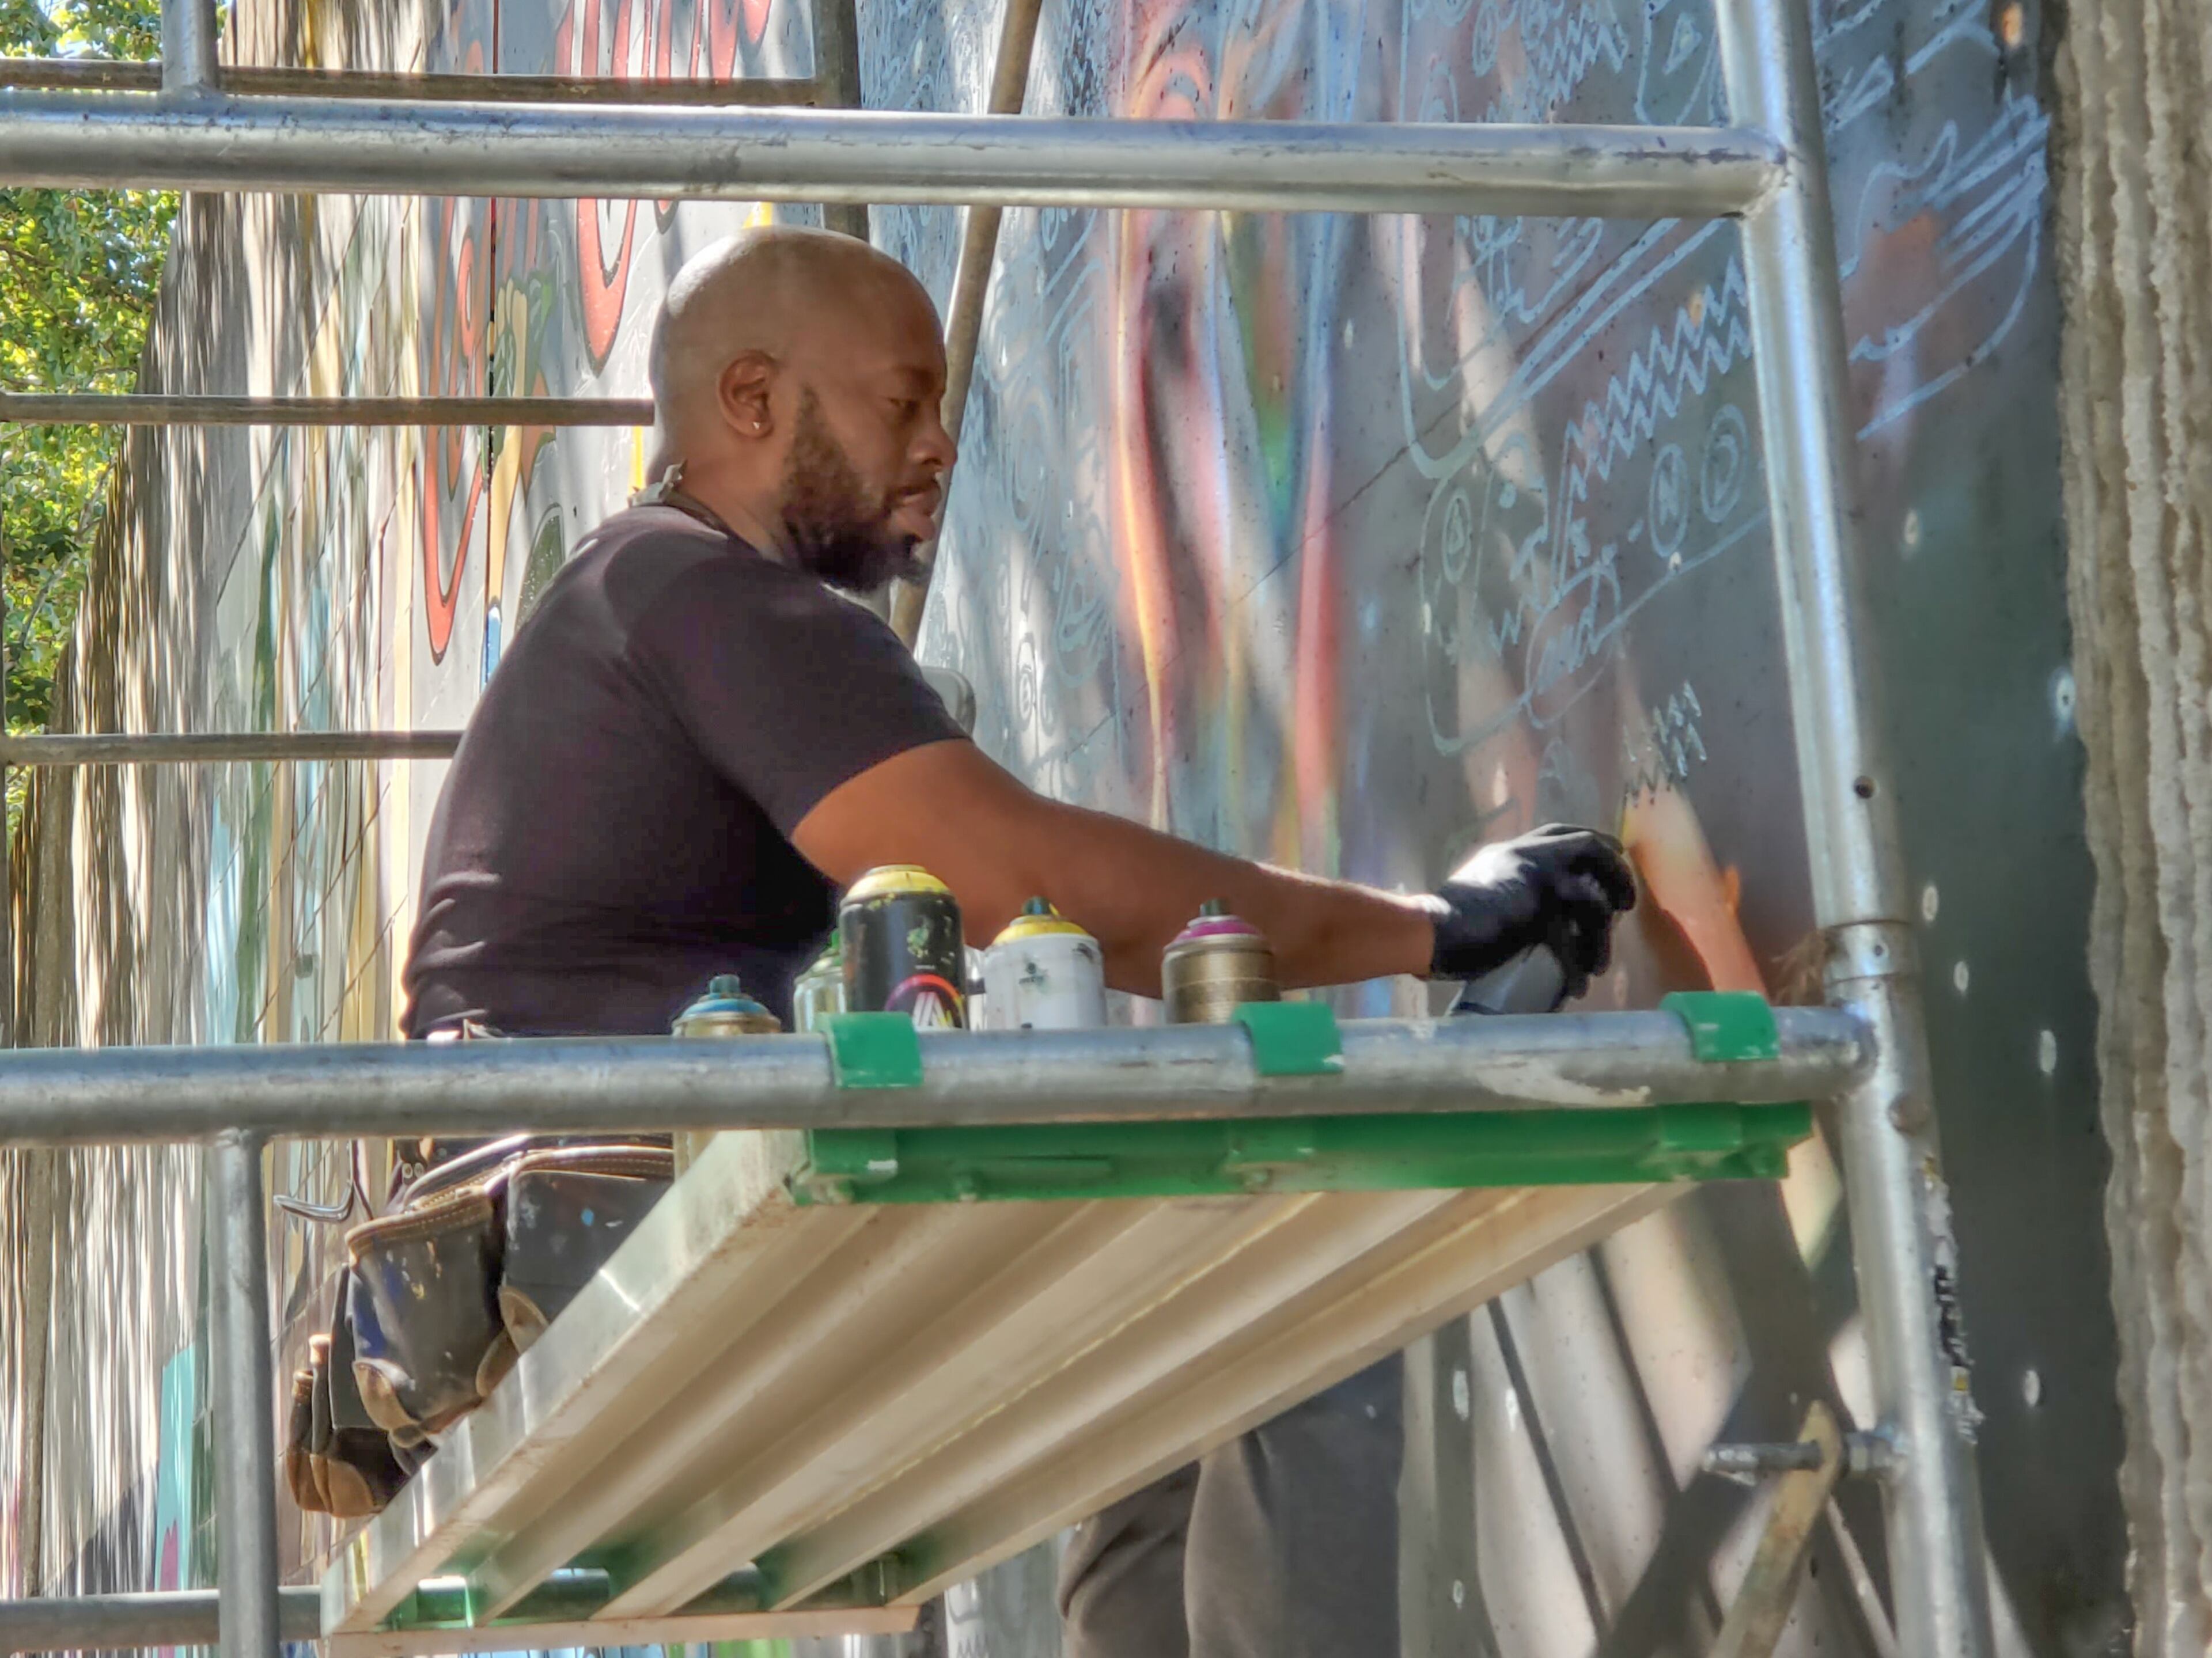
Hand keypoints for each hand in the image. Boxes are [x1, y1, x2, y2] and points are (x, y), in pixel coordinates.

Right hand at [1423, 824, 1637, 995]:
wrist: (1431, 929)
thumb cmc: (1444, 914)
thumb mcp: (1480, 882)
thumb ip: (1505, 881)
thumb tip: (1526, 902)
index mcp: (1515, 848)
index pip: (1563, 832)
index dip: (1596, 842)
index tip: (1614, 856)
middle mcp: (1530, 855)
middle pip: (1591, 848)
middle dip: (1616, 874)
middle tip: (1625, 904)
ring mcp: (1537, 880)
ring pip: (1592, 901)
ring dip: (1602, 936)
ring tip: (1600, 964)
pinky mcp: (1539, 911)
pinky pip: (1572, 942)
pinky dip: (1577, 967)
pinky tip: (1576, 987)